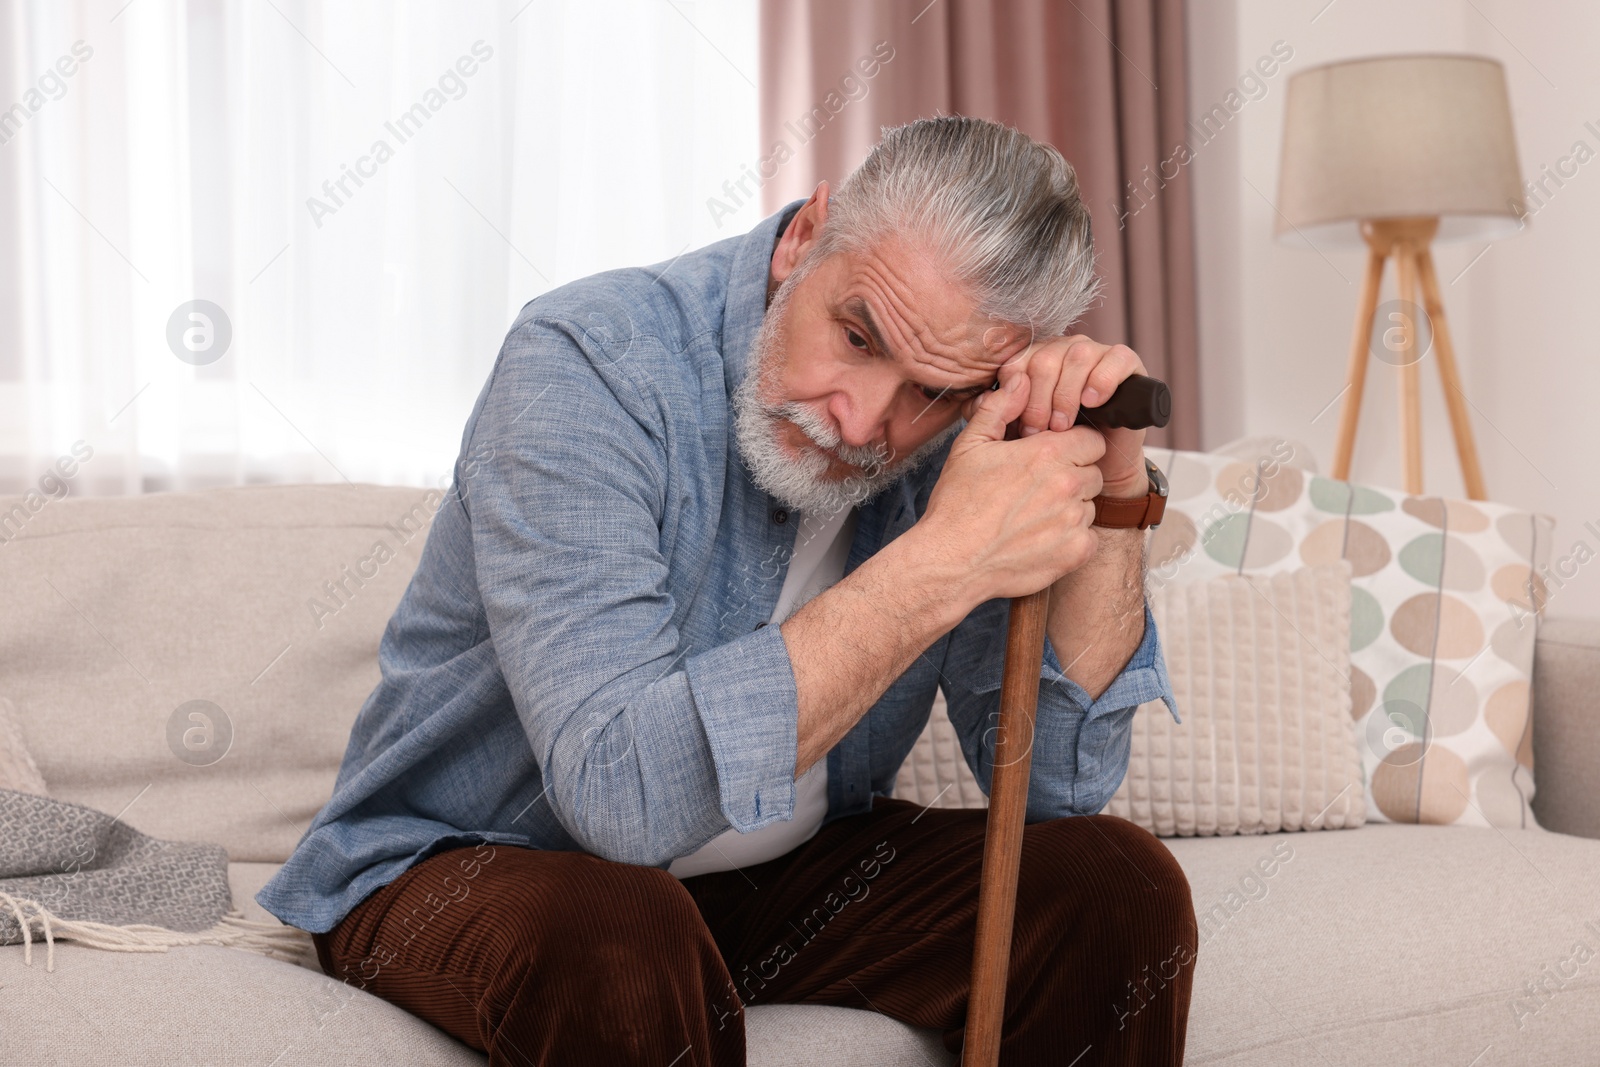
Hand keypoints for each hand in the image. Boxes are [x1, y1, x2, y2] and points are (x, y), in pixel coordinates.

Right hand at [922, 373, 1105, 601]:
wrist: (951, 561)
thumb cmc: (957, 504)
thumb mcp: (970, 446)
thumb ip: (1000, 409)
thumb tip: (1020, 380)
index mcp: (1047, 454)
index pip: (1092, 440)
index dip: (1073, 447)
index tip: (1052, 459)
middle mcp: (1067, 484)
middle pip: (1093, 473)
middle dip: (1072, 477)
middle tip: (1038, 490)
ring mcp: (1074, 521)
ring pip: (1089, 506)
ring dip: (1070, 509)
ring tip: (1033, 517)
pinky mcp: (1075, 552)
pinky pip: (1088, 539)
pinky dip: (1070, 540)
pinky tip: (1040, 540)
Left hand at [983, 335, 1149, 495]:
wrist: (1098, 464)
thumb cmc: (1055, 446)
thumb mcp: (1019, 432)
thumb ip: (993, 414)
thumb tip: (978, 399)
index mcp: (1035, 359)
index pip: (1018, 361)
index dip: (1016, 395)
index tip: (1020, 428)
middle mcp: (1063, 349)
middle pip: (1045, 358)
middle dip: (1040, 400)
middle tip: (1041, 432)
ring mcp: (1095, 352)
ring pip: (1077, 356)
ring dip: (1067, 395)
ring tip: (1064, 426)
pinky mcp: (1125, 362)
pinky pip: (1115, 358)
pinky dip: (1102, 380)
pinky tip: (1093, 402)